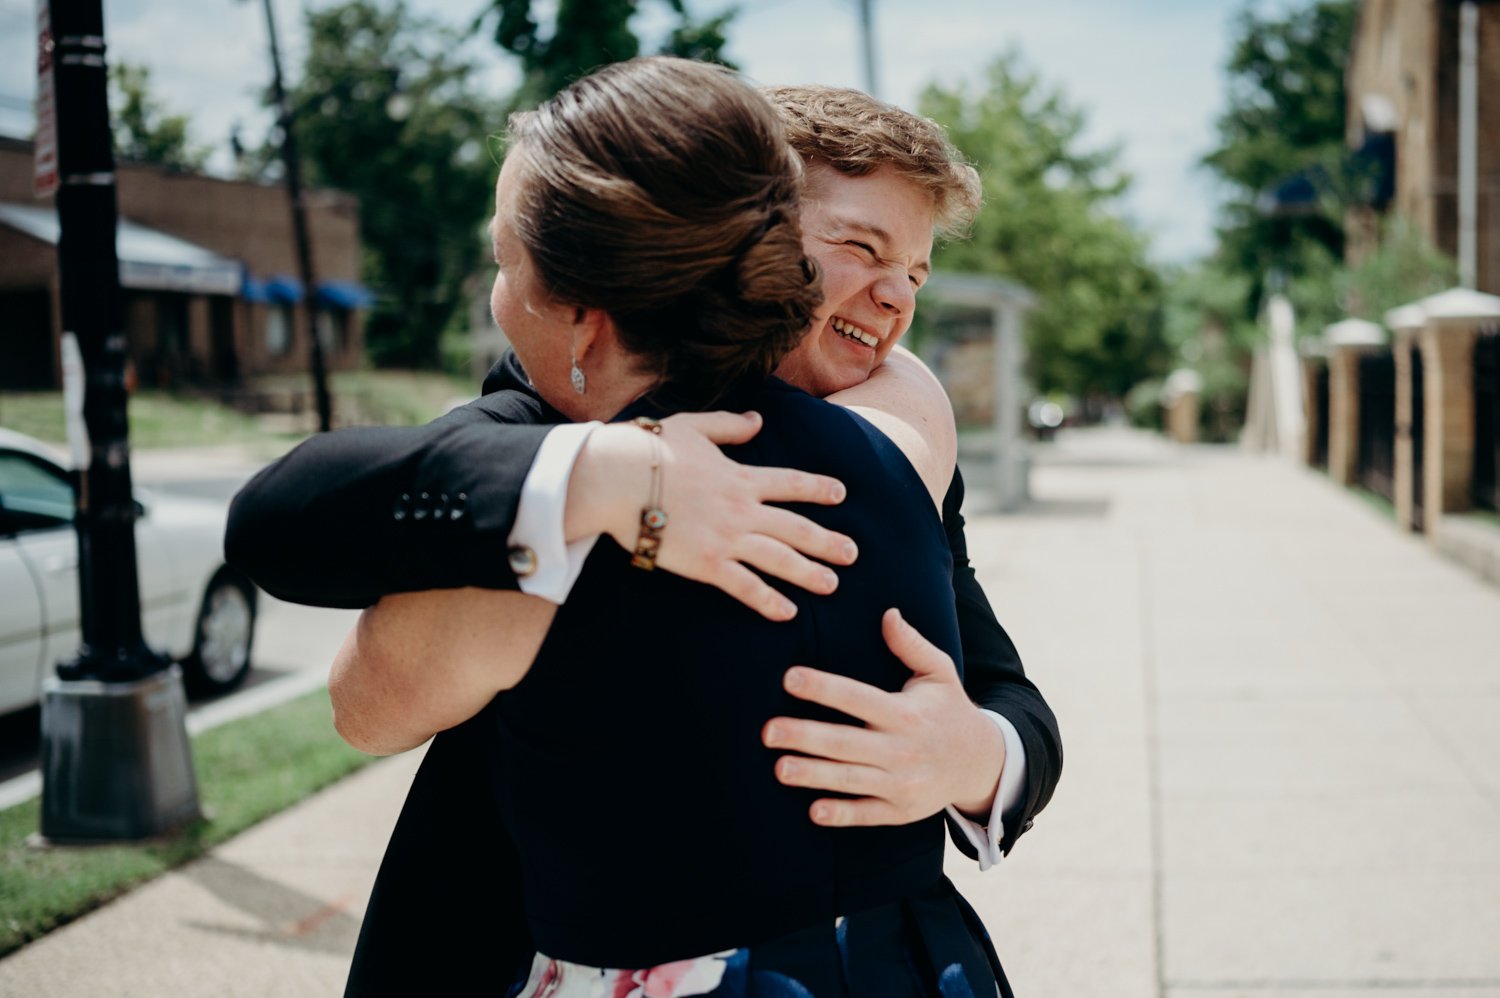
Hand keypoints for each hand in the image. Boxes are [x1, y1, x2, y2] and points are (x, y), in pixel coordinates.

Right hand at [567, 411, 856, 620]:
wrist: (617, 479)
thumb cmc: (648, 449)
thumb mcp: (693, 426)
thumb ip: (729, 426)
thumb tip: (758, 420)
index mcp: (740, 476)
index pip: (790, 483)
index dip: (818, 488)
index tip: (841, 494)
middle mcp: (741, 509)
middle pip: (796, 528)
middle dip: (828, 541)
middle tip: (853, 554)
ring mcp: (726, 539)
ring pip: (780, 560)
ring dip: (810, 573)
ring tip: (833, 585)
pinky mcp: (705, 564)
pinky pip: (745, 586)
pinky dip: (769, 600)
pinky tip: (788, 612)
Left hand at [762, 608, 1005, 825]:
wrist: (982, 763)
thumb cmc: (950, 710)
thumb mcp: (939, 673)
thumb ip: (911, 645)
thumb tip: (888, 613)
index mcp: (906, 713)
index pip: (858, 698)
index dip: (824, 688)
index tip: (789, 679)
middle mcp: (903, 749)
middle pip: (846, 742)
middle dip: (805, 736)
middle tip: (768, 730)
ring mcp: (902, 783)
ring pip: (851, 779)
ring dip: (814, 775)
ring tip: (780, 768)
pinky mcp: (900, 810)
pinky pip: (867, 814)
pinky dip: (842, 814)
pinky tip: (814, 811)